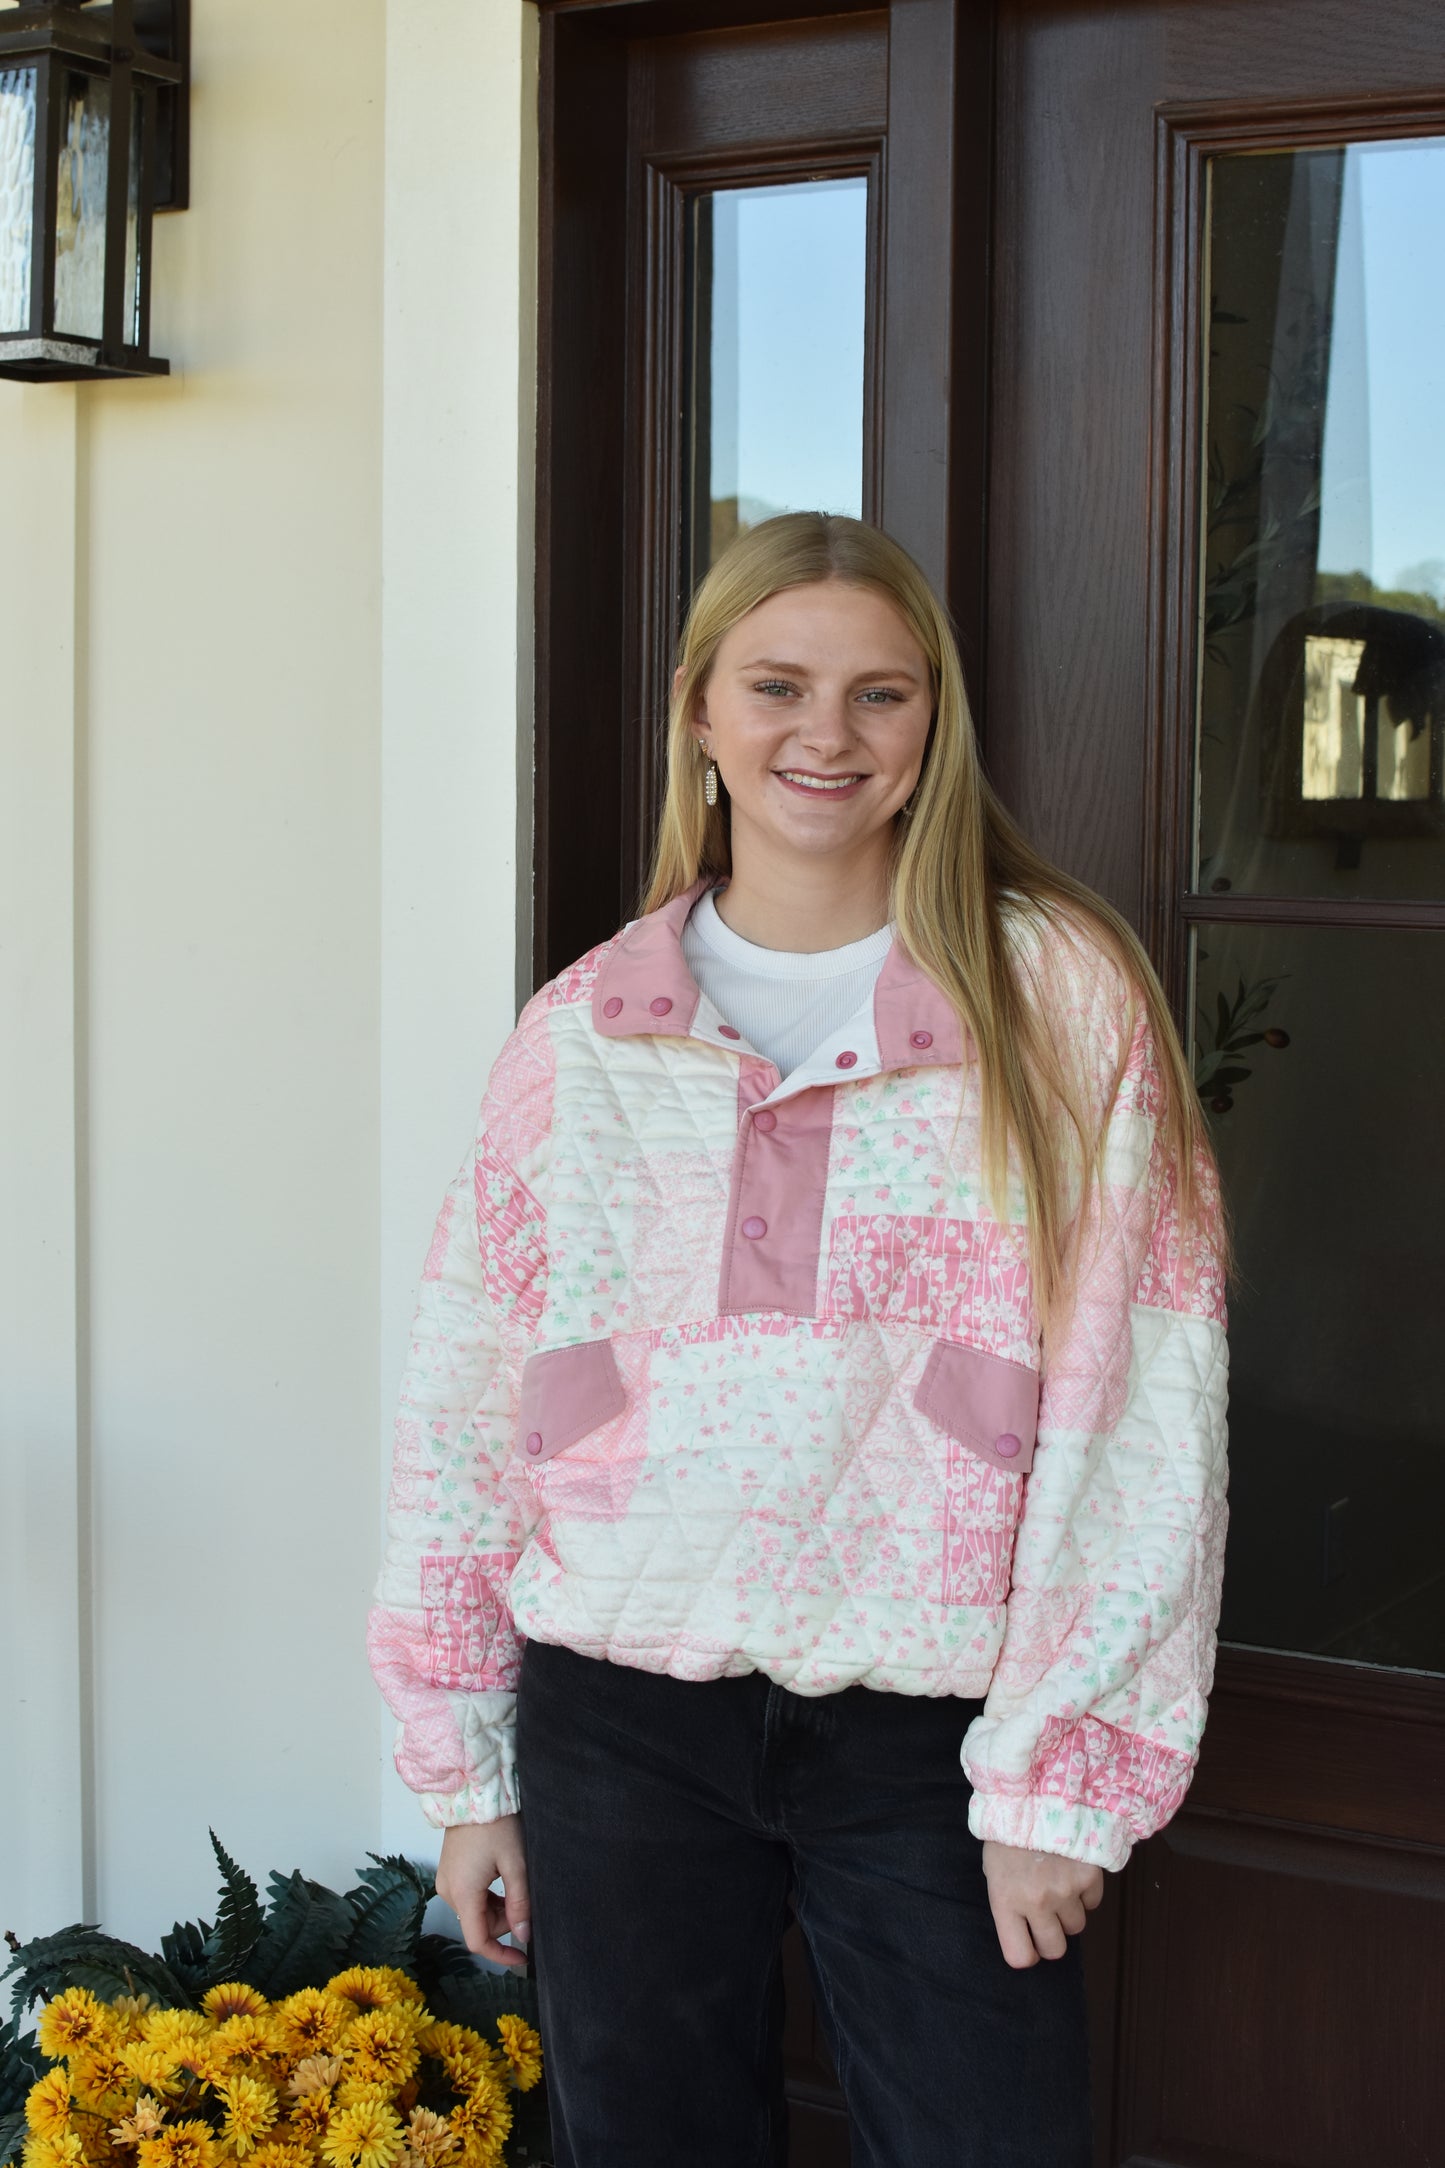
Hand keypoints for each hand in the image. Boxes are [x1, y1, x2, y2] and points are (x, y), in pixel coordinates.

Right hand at [436, 1816, 530, 1969]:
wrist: (473, 1793)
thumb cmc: (496, 1824)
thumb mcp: (516, 1864)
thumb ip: (520, 1903)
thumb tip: (524, 1935)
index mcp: (463, 1894)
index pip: (478, 1941)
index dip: (501, 1955)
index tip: (522, 1958)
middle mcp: (448, 1892)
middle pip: (478, 1925)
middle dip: (504, 1921)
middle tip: (523, 1896)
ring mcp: (446, 1882)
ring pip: (474, 1912)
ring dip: (496, 1908)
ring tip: (512, 1880)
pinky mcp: (448, 1873)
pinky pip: (468, 1898)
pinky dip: (486, 1897)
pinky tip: (499, 1878)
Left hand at [981, 1840, 1103, 1968]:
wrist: (1032, 1793)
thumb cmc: (1007, 1834)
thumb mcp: (994, 1871)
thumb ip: (1009, 1905)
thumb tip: (1026, 1934)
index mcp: (1005, 1901)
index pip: (1020, 1957)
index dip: (1026, 1951)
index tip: (1028, 1941)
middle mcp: (1036, 1901)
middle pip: (1055, 1949)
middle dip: (1052, 1936)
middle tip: (1047, 1915)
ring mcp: (1066, 1889)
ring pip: (1077, 1926)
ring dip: (1069, 1911)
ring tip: (1057, 1883)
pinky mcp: (1089, 1875)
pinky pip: (1093, 1902)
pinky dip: (1086, 1892)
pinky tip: (1071, 1869)